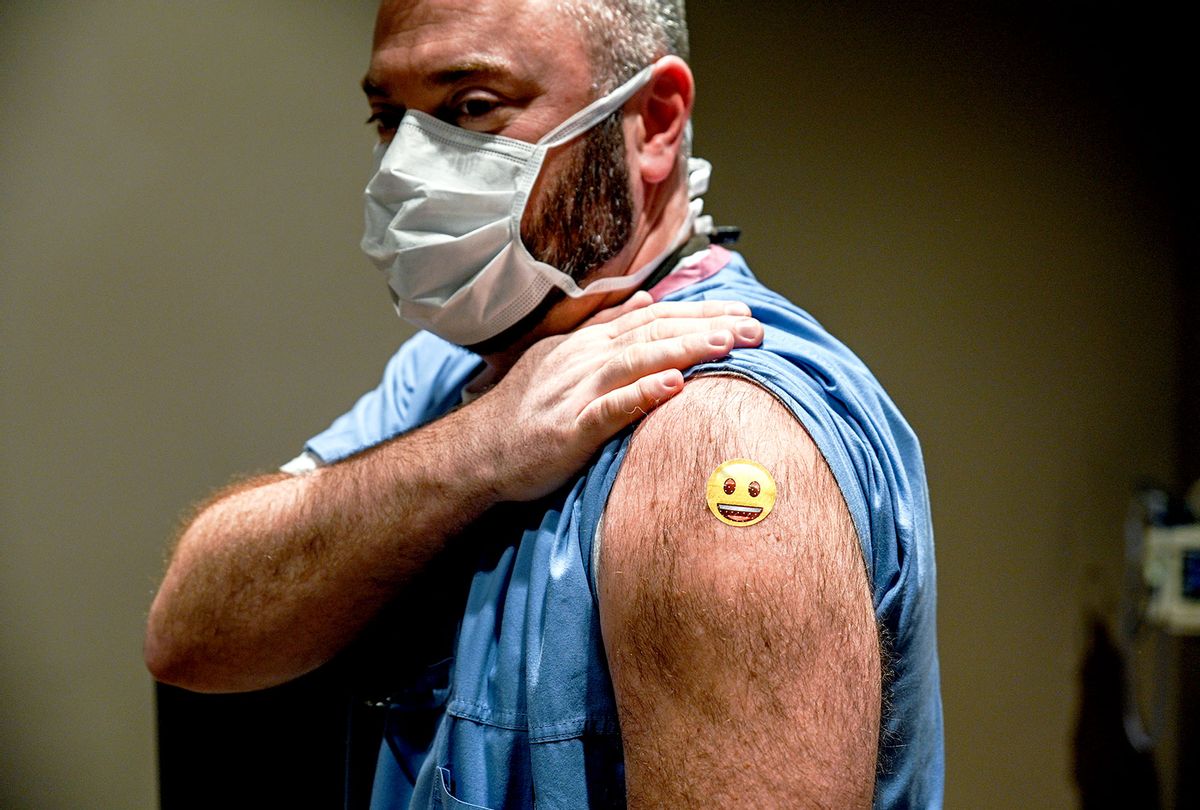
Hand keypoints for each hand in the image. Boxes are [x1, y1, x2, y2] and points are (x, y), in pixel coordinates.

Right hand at [470, 291, 763, 501]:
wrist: (478, 451)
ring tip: (725, 344)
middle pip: (654, 332)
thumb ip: (603, 328)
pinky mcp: (569, 429)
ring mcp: (576, 391)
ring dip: (683, 350)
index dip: (701, 312)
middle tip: (755, 328)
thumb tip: (643, 300)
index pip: (654, 318)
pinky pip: (609, 409)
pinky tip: (673, 387)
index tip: (743, 313)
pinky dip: (641, 395)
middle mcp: (585, 358)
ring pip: (636, 361)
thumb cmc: (525, 410)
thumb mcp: (562, 357)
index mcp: (589, 343)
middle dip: (708, 326)